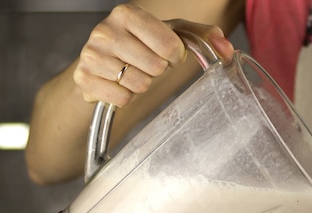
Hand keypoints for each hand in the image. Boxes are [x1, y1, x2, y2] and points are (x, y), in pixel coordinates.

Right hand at [73, 3, 233, 106]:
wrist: (101, 63)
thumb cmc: (141, 45)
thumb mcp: (171, 35)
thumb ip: (202, 37)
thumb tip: (227, 49)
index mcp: (127, 13)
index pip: (170, 46)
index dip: (174, 56)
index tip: (167, 54)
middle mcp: (104, 30)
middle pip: (155, 68)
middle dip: (156, 71)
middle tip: (147, 65)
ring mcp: (91, 55)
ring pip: (138, 85)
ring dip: (141, 85)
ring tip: (132, 73)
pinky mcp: (84, 79)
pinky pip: (121, 99)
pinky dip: (125, 97)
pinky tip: (118, 84)